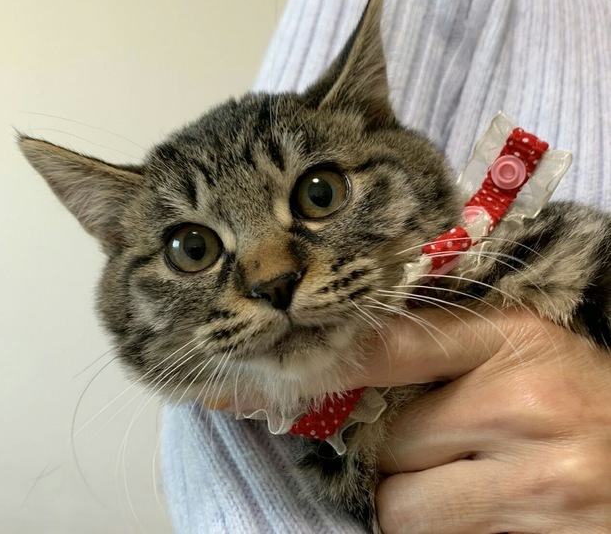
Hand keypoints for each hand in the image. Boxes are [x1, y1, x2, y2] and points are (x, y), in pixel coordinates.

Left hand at [349, 308, 610, 533]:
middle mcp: (522, 410)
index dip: (331, 366)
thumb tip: (349, 360)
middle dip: (401, 454)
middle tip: (442, 446)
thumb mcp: (520, 346)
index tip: (278, 378)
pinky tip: (483, 511)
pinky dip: (445, 532)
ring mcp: (534, 488)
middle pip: (390, 446)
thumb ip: (440, 344)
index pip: (392, 348)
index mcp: (514, 342)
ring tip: (467, 483)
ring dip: (416, 502)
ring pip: (403, 508)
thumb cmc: (578, 395)